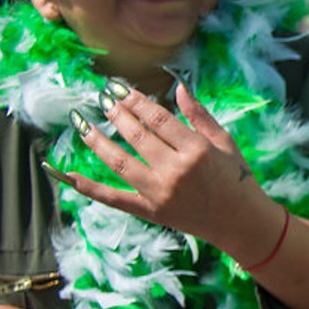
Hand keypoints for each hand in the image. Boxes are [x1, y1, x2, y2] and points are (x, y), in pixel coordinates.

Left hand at [60, 80, 279, 255]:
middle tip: (103, 98)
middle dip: (116, 114)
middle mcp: (175, 171)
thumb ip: (200, 115)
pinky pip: (113, 198)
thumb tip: (178, 87)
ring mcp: (159, 193)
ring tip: (82, 123)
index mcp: (196, 150)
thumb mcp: (224, 142)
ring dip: (97, 140)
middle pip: (136, 136)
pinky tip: (67, 174)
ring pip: (119, 162)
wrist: (241, 221)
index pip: (158, 119)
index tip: (120, 88)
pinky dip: (88, 186)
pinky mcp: (150, 211)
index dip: (136, 101)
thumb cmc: (237, 177)